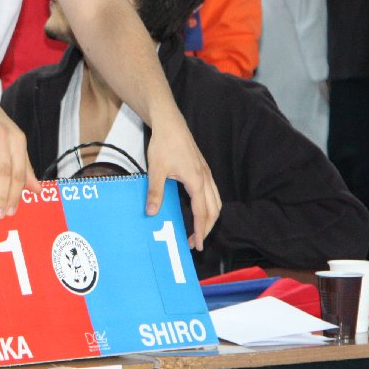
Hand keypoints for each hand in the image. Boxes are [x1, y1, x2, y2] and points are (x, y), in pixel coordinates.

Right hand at [0, 85, 38, 218]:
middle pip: (6, 172)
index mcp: (18, 141)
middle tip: (0, 214)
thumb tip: (37, 190)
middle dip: (4, 196)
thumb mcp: (13, 141)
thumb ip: (25, 166)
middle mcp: (5, 139)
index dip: (17, 194)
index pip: (20, 172)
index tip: (12, 211)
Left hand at [145, 111, 220, 249]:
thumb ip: (155, 192)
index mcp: (196, 181)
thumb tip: (151, 212)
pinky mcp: (203, 169)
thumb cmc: (164, 145)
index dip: (200, 231)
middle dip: (207, 228)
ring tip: (200, 230)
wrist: (170, 124)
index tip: (196, 244)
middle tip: (195, 242)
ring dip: (211, 217)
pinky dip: (210, 206)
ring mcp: (206, 173)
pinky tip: (201, 209)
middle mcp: (206, 179)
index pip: (202, 212)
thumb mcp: (156, 170)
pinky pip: (213, 193)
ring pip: (216, 201)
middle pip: (214, 210)